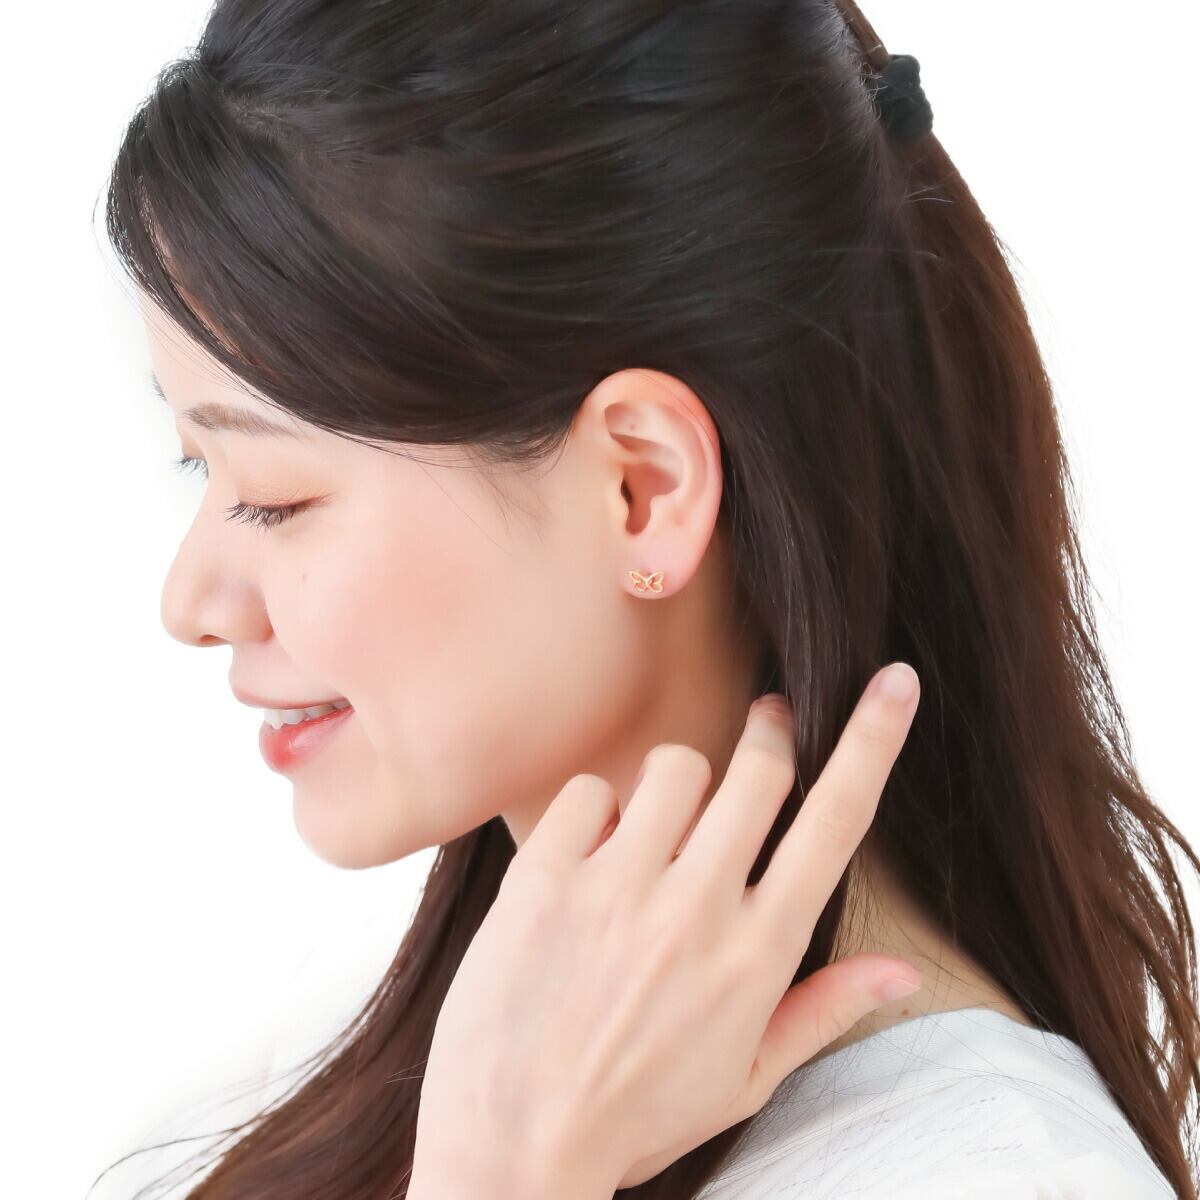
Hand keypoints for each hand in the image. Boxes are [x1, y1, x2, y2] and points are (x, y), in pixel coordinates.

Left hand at [413, 663, 921, 1195]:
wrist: (512, 1150)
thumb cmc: (633, 1116)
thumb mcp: (744, 1080)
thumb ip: (823, 1011)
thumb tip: (905, 970)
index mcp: (758, 954)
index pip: (836, 823)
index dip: (873, 740)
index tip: (895, 681)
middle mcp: (696, 907)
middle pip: (759, 768)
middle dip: (770, 733)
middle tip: (765, 725)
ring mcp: (618, 888)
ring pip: (677, 767)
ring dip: (678, 783)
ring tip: (657, 827)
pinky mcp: (545, 878)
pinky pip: (588, 791)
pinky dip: (594, 812)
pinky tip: (587, 860)